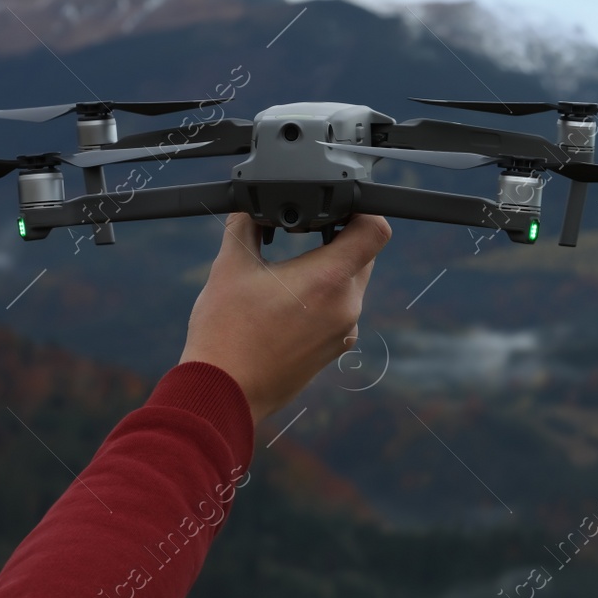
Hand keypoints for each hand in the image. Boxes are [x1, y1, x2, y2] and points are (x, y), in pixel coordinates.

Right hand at [180, 212, 391, 424]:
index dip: (362, 211)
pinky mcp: (335, 350)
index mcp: (328, 279)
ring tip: (288, 271)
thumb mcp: (230, 266)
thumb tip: (251, 205)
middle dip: (339, 238)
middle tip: (304, 232)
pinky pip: (340, 311)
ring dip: (328, 270)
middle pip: (363, 255)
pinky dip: (323, 298)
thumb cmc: (225, 333)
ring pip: (350, 284)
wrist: (222, 393)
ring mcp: (344, 332)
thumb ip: (246, 225)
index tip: (338, 207)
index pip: (375, 230)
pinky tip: (288, 303)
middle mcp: (347, 306)